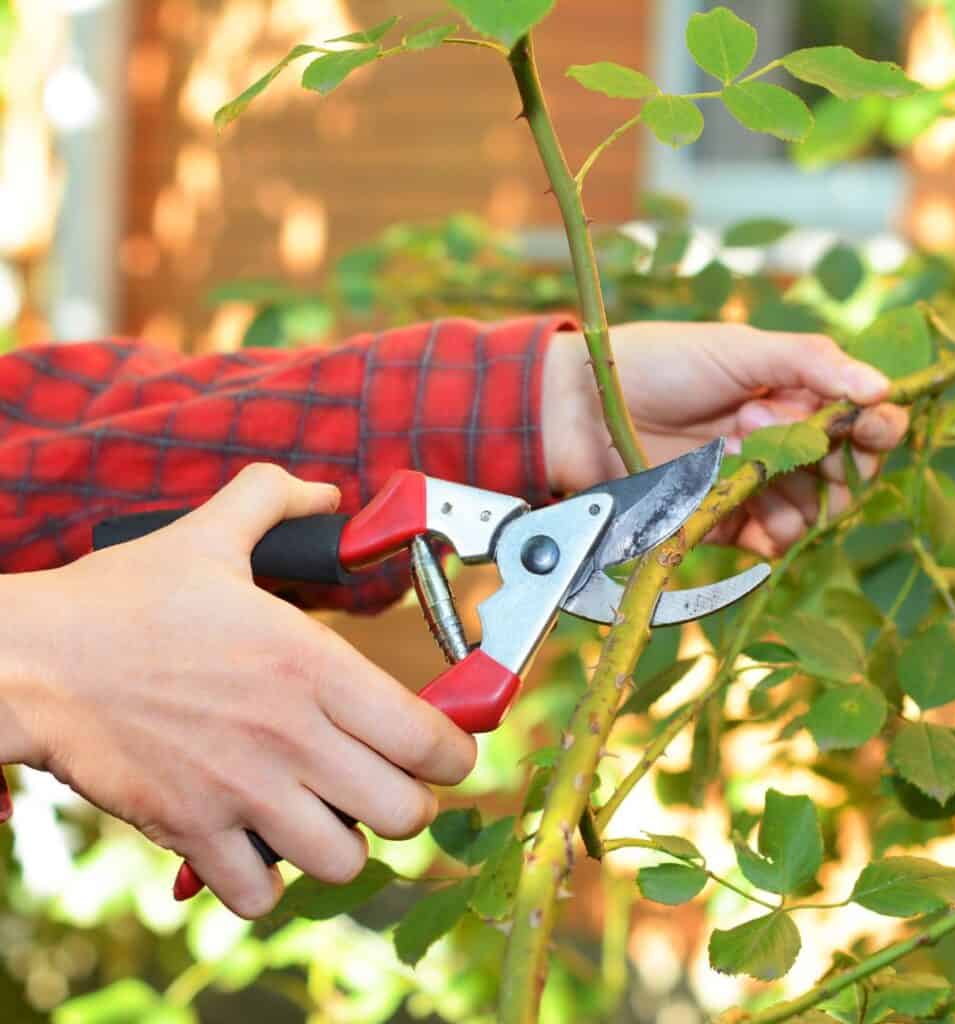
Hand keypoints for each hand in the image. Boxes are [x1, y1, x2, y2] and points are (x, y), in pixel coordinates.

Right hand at [0, 465, 475, 917]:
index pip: (429, 739)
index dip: (456, 753)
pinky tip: (261, 842)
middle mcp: (291, 735)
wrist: (35, 658)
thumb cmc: (125, 599)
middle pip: (404, 812)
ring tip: (328, 814)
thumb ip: (275, 499)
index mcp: (312, 664)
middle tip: (387, 780)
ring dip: (346, 844)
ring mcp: (242, 791)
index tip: (446, 749)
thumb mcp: (210, 533)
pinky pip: (261, 896)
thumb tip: (323, 492)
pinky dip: (270, 882)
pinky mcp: (191, 832)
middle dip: (409, 802)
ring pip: (344, 863)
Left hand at [542, 322, 908, 556]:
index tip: (874, 425)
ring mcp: (753, 485)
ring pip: (812, 512)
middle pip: (844, 475)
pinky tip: (740, 498)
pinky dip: (770, 528)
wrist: (584, 408)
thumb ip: (811, 362)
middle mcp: (780, 443)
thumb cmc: (659, 364)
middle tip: (766, 423)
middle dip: (829, 459)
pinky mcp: (723, 520)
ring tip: (734, 445)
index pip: (860, 423)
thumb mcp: (740, 348)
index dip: (876, 428)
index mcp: (793, 396)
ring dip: (790, 486)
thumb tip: (884, 388)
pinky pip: (770, 540)